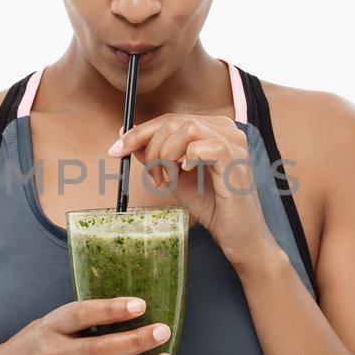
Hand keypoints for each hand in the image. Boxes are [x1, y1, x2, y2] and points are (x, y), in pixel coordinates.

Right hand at [0, 297, 183, 354]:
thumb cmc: (35, 345)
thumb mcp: (49, 322)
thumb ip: (82, 317)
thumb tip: (132, 303)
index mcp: (51, 329)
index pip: (80, 316)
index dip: (110, 310)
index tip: (139, 303)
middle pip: (98, 352)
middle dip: (134, 342)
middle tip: (163, 330)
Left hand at [107, 112, 275, 265]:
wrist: (238, 236)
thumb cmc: (211, 205)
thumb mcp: (174, 176)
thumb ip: (154, 155)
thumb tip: (124, 136)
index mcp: (213, 129)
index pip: (171, 119)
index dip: (139, 132)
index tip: (116, 149)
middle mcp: (227, 130)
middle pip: (175, 120)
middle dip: (151, 148)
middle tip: (152, 178)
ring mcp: (234, 143)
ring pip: (186, 129)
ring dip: (165, 155)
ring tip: (166, 181)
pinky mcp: (236, 160)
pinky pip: (202, 146)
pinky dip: (185, 159)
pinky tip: (185, 173)